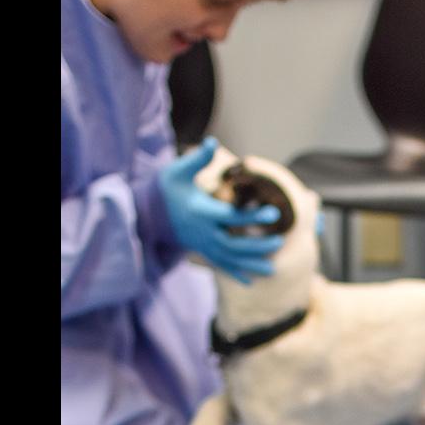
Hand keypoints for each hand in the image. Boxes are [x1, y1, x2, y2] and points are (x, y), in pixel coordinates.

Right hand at [159, 137, 285, 282]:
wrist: (145, 214)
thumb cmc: (165, 189)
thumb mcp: (177, 171)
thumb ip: (198, 159)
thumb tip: (213, 141)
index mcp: (201, 212)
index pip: (231, 217)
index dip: (253, 216)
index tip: (274, 213)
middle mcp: (203, 232)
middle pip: (233, 244)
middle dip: (257, 245)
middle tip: (279, 241)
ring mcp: (202, 244)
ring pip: (229, 259)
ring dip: (251, 264)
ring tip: (273, 270)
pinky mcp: (201, 250)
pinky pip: (220, 265)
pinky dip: (235, 274)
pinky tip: (251, 282)